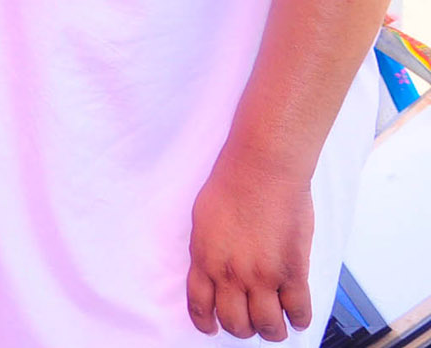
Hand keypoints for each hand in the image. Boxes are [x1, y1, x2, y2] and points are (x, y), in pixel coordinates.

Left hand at [186, 155, 314, 340]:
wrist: (261, 170)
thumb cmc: (231, 185)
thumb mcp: (203, 222)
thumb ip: (208, 251)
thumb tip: (214, 271)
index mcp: (204, 260)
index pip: (200, 306)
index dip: (207, 323)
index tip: (212, 328)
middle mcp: (230, 274)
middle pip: (235, 323)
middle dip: (243, 328)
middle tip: (250, 322)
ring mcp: (262, 277)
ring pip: (267, 325)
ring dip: (272, 330)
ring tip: (276, 324)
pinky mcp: (292, 272)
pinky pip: (298, 311)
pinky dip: (299, 319)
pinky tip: (298, 316)